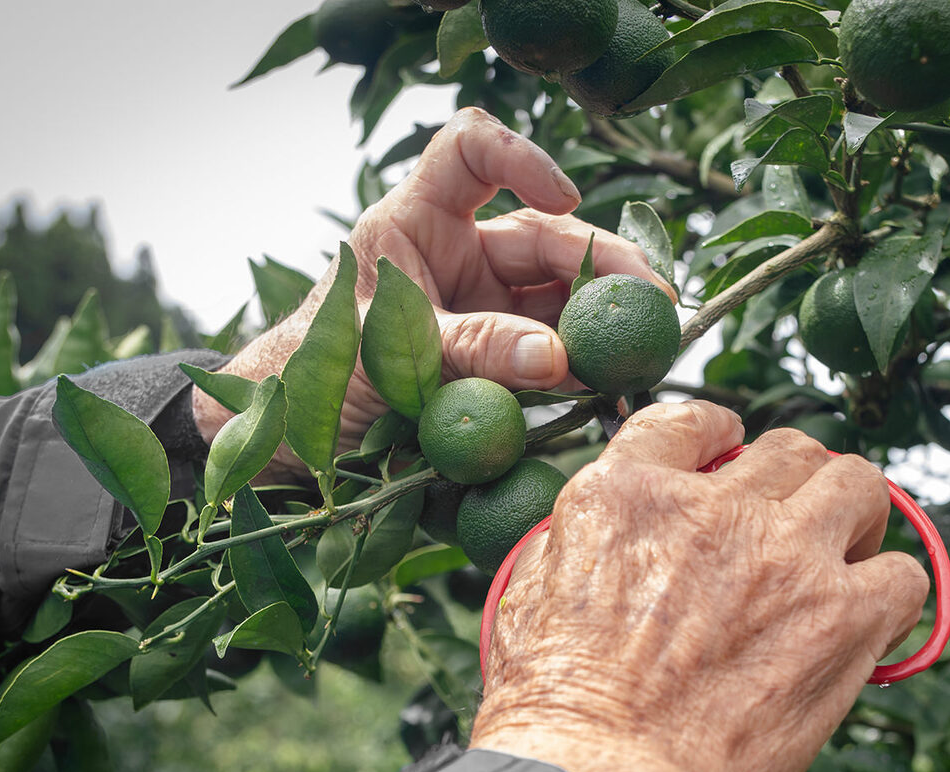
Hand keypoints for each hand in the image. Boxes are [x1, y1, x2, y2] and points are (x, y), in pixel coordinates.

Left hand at [193, 107, 672, 465]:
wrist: (293, 440)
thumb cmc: (319, 375)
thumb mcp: (394, 356)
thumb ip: (474, 350)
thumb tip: (560, 359)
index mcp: (416, 225)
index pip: (470, 153)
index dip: (522, 158)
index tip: (567, 199)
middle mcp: (458, 256)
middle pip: (544, 238)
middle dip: (605, 265)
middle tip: (656, 303)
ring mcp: (483, 307)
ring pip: (560, 298)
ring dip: (605, 323)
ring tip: (647, 352)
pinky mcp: (498, 359)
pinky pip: (553, 353)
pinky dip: (586, 370)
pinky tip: (617, 389)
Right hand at [469, 402, 930, 771]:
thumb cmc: (552, 721)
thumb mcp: (528, 601)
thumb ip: (575, 549)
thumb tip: (595, 545)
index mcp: (624, 496)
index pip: (691, 423)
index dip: (722, 439)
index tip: (733, 458)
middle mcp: (710, 508)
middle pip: (790, 450)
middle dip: (796, 483)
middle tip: (796, 529)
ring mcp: (783, 555)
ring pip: (859, 485)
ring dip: (856, 518)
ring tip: (847, 561)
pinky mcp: (840, 617)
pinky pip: (903, 575)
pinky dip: (893, 596)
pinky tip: (871, 628)